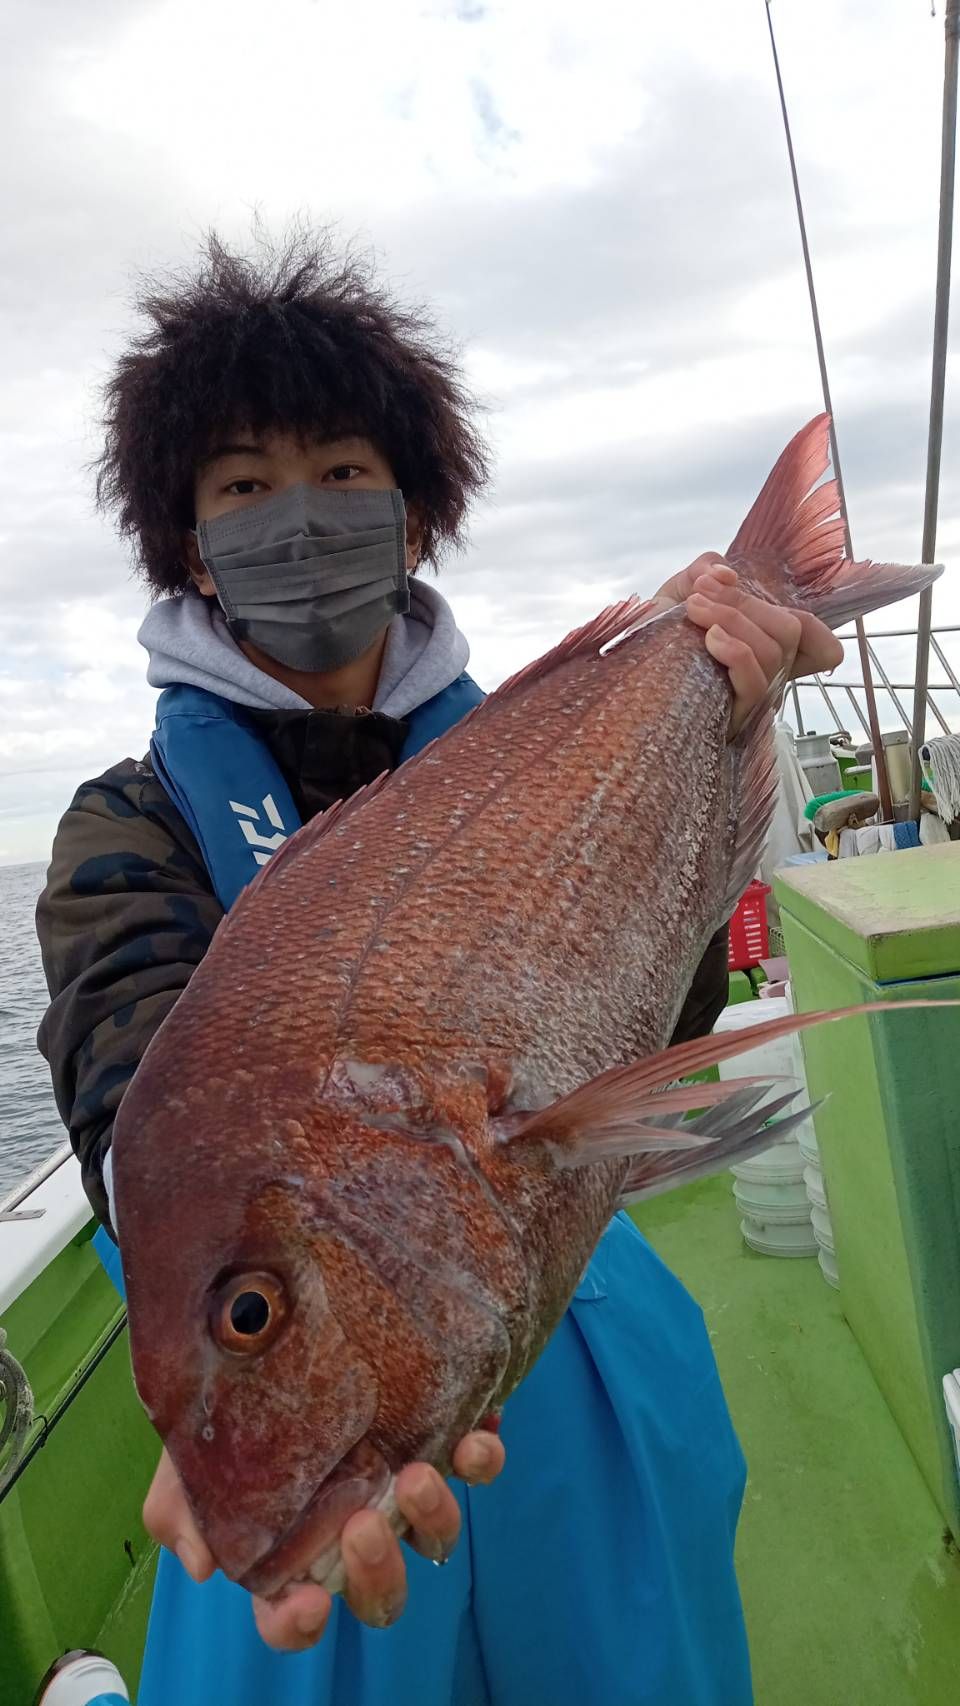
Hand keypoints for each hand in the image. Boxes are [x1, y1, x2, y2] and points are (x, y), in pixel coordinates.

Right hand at [143, 1431, 504, 1651]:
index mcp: (290, 1546)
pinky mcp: (440, 1438)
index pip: (291, 1614)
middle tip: (364, 1525)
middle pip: (379, 1591)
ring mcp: (400, 1487)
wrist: (278, 1311)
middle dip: (378, 1573)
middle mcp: (352, 1526)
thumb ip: (181, 1507)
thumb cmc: (233, 1398)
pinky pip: (478, 1465)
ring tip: (420, 1476)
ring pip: (436, 1535)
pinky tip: (473, 1429)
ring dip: (435, 1517)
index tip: (309, 1602)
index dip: (298, 1624)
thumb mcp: (188, 1449)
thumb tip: (203, 1565)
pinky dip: (482, 1456)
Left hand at [654, 555, 842, 737]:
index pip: (814, 643)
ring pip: (772, 650)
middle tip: (701, 594)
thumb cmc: (653, 640)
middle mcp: (765, 673)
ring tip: (693, 610)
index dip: (817, 630)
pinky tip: (709, 640)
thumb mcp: (679, 594)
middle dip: (746, 602)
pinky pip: (754, 680)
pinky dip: (735, 650)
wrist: (620, 676)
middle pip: (790, 631)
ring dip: (733, 619)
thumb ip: (705, 572)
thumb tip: (724, 573)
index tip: (768, 603)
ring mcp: (753, 697)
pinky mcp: (735, 717)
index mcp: (759, 645)